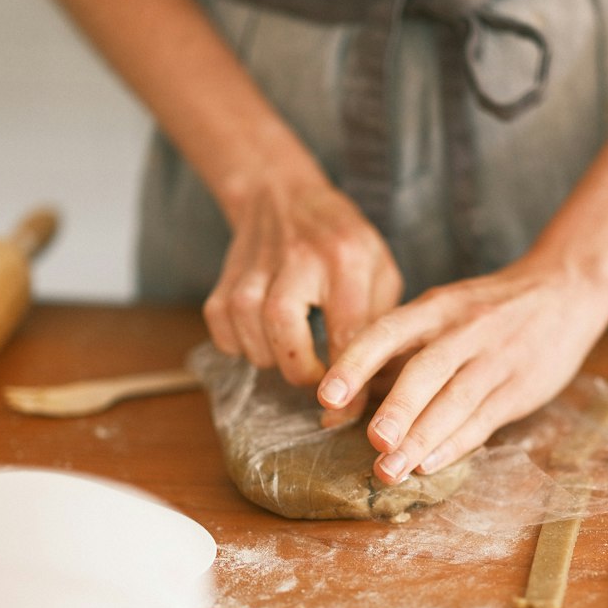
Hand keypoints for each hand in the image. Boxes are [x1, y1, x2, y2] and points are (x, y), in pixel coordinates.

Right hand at [203, 165, 403, 397]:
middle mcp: (298, 261)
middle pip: (287, 339)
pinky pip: (224, 336)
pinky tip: (263, 334)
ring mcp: (255, 269)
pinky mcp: (225, 280)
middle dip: (303, 373)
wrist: (282, 195)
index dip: (348, 385)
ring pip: (253, 341)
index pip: (347, 336)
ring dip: (274, 359)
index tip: (347, 411)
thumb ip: (382, 324)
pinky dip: (242, 346)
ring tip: (293, 346)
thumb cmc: (342, 241)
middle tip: (317, 375)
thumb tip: (378, 386)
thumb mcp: (380, 269)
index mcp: (346, 259)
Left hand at [316, 256, 607, 483]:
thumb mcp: (443, 309)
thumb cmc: (488, 308)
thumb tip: (345, 399)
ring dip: (422, 438)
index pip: (388, 331)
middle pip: (426, 370)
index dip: (356, 363)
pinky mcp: (519, 387)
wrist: (565, 288)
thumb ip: (400, 350)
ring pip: (456, 400)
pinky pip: (484, 419)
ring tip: (391, 470)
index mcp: (435, 307)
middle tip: (372, 442)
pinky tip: (429, 465)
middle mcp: (463, 330)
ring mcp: (495, 359)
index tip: (327, 396)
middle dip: (397, 408)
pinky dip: (456, 444)